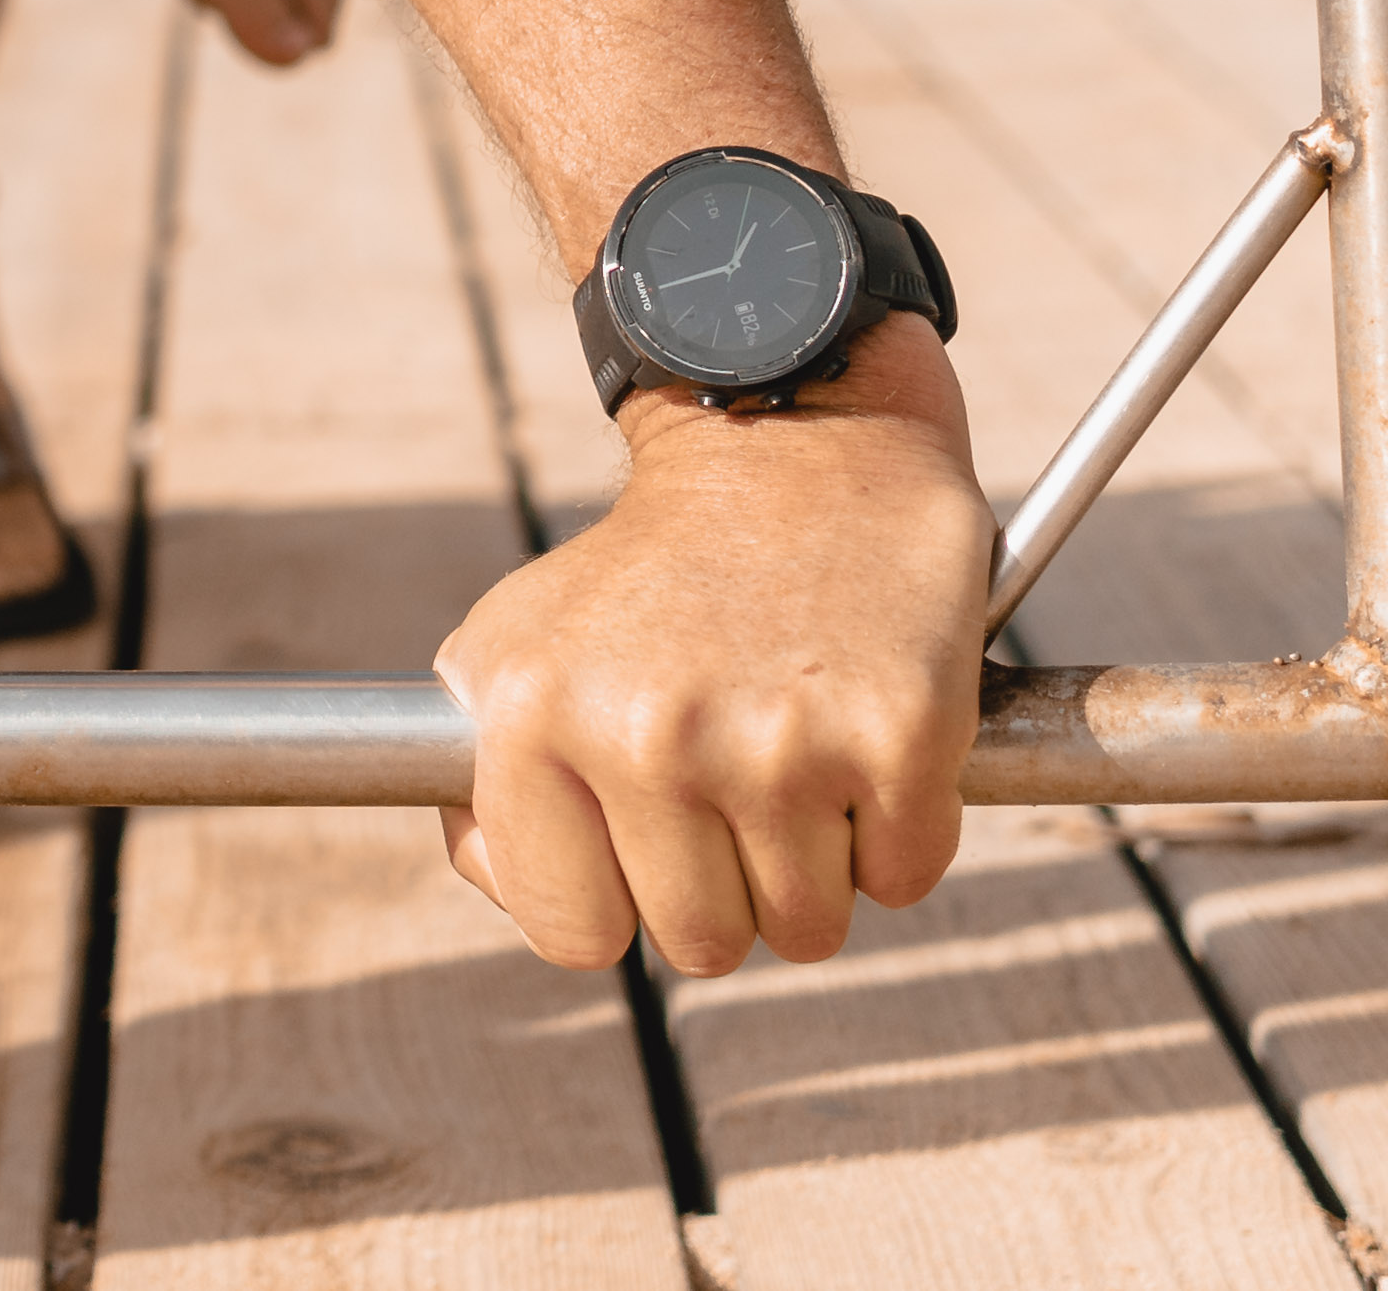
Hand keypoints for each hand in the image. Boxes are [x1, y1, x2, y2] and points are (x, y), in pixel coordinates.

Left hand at [431, 334, 985, 974]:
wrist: (793, 440)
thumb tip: (521, 895)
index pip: (575, 935)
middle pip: (702, 947)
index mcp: (538, 720)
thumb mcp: (514, 648)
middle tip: (732, 778)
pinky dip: (897, 828)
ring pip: (808, 927)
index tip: (641, 836)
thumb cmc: (650, 572)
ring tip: (793, 745)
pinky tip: (860, 731)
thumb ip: (485, 786)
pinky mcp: (900, 735)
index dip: (618, 900)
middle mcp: (649, 736)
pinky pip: (903, 877)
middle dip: (725, 886)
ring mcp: (780, 741)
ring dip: (813, 862)